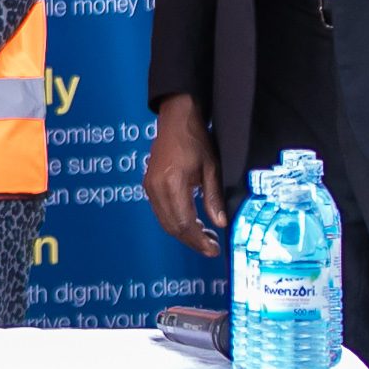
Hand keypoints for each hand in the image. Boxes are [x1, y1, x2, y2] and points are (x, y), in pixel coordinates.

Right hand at [144, 94, 226, 256]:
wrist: (176, 119)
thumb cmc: (195, 139)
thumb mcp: (211, 167)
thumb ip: (213, 197)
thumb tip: (220, 223)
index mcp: (172, 183)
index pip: (184, 222)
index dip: (199, 240)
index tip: (213, 249)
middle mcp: (156, 187)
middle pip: (172, 226)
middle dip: (192, 241)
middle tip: (211, 247)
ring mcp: (149, 186)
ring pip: (164, 221)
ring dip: (184, 233)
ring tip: (205, 236)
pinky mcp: (149, 184)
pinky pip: (160, 211)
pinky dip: (175, 222)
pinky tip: (191, 221)